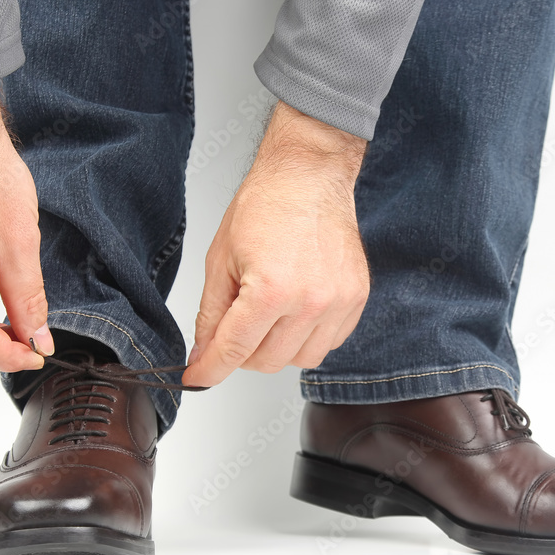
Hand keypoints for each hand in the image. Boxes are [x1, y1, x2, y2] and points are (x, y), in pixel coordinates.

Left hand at [182, 102, 369, 386]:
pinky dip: (307, 337)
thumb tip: (204, 353)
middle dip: (242, 352)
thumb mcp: (221, 260)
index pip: (235, 350)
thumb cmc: (266, 206)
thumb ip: (211, 314)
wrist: (308, 176)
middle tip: (236, 324)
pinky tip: (295, 311)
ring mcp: (338, 302)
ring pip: (299, 360)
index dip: (210, 370)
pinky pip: (328, 344)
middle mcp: (310, 301)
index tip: (199, 378)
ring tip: (269, 314)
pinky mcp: (356, 299)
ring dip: (277, 348)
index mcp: (271, 290)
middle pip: (267, 362)